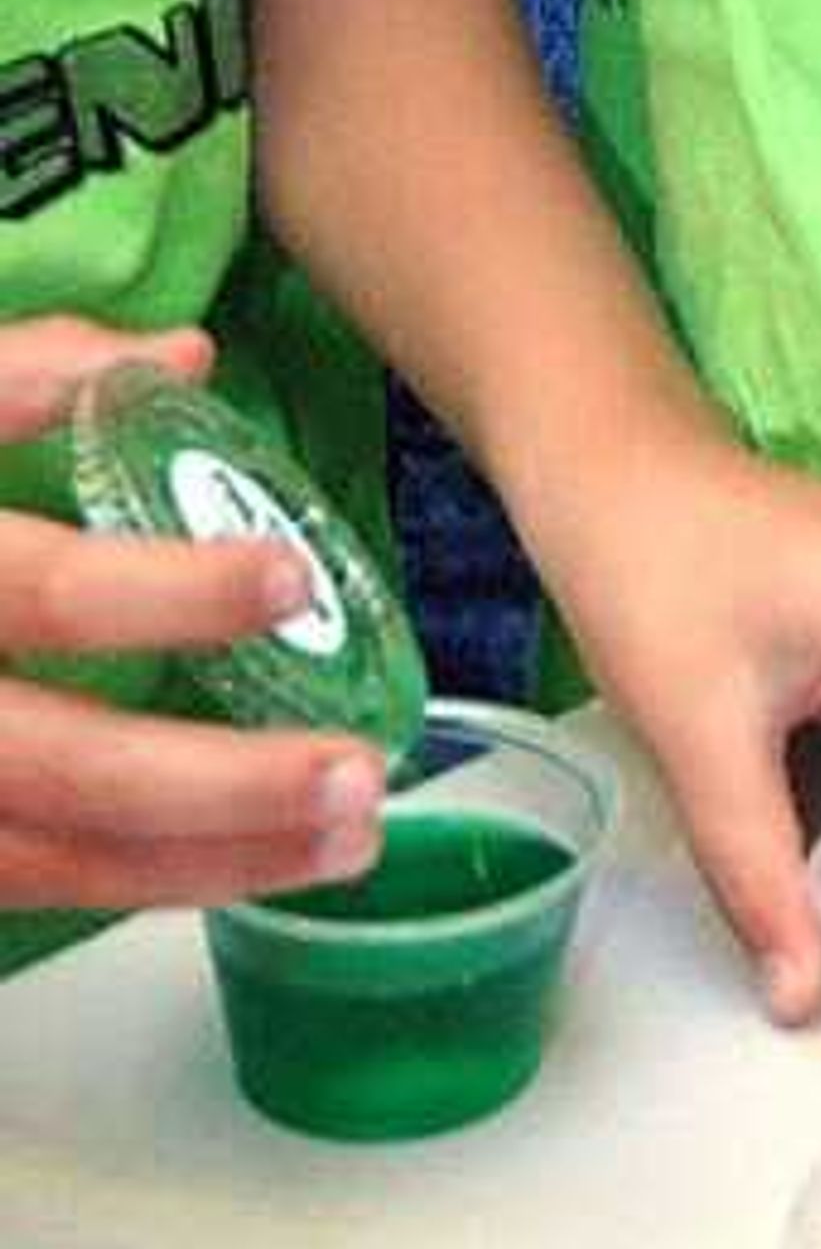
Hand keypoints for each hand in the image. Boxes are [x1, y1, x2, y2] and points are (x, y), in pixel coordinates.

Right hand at [0, 320, 389, 916]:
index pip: (38, 588)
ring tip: (340, 841)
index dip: (161, 589)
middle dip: (216, 788)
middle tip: (358, 776)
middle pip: (59, 767)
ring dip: (201, 863)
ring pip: (45, 862)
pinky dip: (127, 884)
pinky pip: (19, 889)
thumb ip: (17, 375)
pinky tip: (233, 869)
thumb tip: (179, 360)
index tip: (285, 575)